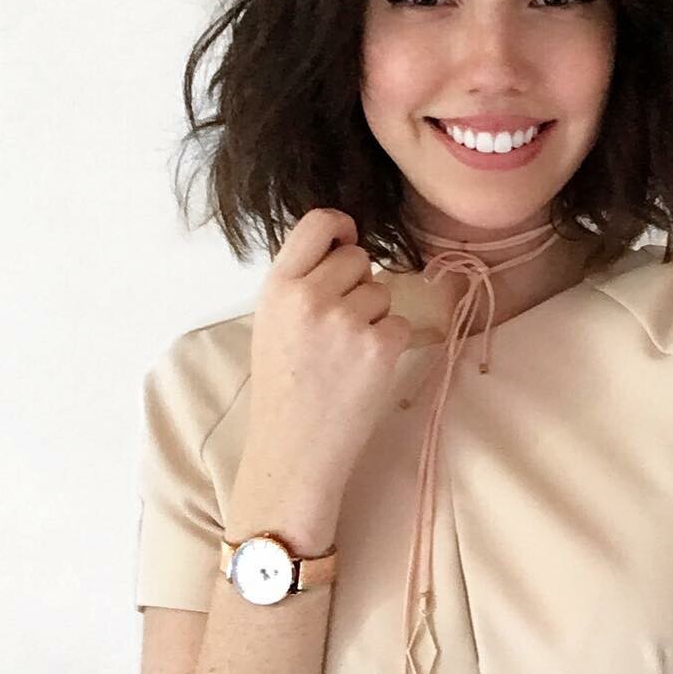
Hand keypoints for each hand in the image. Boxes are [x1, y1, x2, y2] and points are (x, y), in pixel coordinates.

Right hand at [232, 208, 412, 533]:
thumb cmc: (283, 387)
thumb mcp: (273, 321)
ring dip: (374, 316)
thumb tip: (345, 246)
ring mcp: (347, 321)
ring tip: (345, 353)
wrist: (293, 450)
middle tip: (338, 324)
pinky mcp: (380, 347)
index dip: (340, 225)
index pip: (317, 223)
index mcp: (279, 286)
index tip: (348, 238)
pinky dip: (389, 343)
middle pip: (359, 257)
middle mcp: (311, 297)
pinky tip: (362, 370)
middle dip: (357, 283)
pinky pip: (400, 323)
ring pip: (383, 291)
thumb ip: (302, 281)